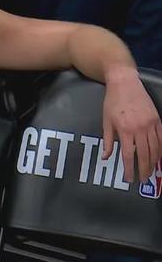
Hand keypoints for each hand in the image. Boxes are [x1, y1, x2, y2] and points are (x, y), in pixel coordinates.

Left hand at [102, 66, 161, 182]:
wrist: (124, 83)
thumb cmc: (112, 102)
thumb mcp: (106, 121)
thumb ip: (108, 141)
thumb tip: (106, 157)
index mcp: (125, 130)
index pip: (129, 155)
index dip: (129, 169)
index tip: (129, 178)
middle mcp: (140, 129)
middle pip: (145, 154)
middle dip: (144, 168)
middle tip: (143, 178)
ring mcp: (151, 124)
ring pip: (156, 148)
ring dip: (154, 161)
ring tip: (152, 171)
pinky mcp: (157, 119)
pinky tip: (160, 156)